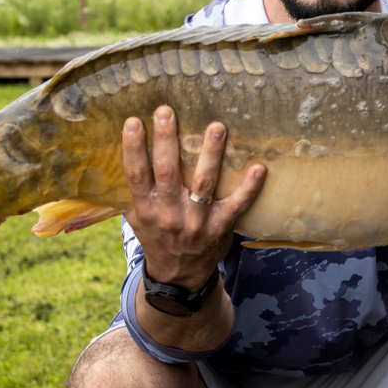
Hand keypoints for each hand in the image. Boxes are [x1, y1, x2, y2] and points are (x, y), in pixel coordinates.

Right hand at [122, 105, 265, 291]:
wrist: (178, 276)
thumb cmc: (157, 236)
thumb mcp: (137, 217)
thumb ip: (135, 189)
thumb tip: (128, 148)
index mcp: (147, 208)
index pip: (136, 174)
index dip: (133, 148)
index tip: (134, 121)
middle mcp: (170, 213)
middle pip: (167, 172)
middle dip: (167, 140)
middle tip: (167, 111)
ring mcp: (196, 221)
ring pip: (203, 183)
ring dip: (211, 154)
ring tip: (216, 127)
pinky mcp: (220, 227)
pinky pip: (237, 205)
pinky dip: (249, 188)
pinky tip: (259, 167)